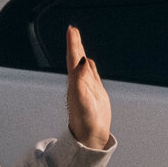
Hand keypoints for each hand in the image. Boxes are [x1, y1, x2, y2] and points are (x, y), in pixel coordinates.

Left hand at [65, 24, 112, 150]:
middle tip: (73, 29)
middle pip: (76, 59)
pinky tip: (89, 62)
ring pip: (83, 65)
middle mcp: (80, 83)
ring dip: (80, 52)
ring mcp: (88, 87)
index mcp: (75, 83)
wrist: (91, 137)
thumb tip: (81, 61)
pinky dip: (90, 66)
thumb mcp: (82, 100)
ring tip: (78, 41)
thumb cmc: (85, 122)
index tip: (72, 30)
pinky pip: (92, 75)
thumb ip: (81, 81)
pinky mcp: (95, 93)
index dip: (72, 44)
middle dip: (75, 44)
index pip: (72, 59)